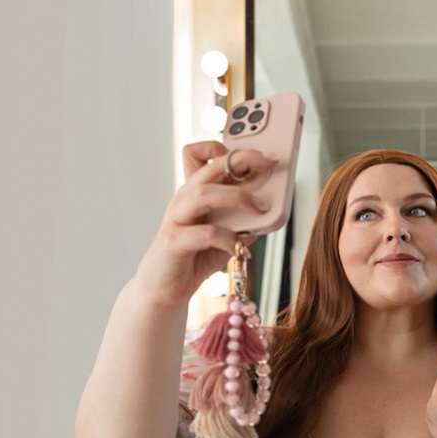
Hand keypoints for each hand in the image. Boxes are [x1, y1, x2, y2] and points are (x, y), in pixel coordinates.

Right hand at [133, 140, 278, 306]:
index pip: (202, 153)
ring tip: (259, 207)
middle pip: (210, 165)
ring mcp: (177, 217)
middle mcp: (184, 198)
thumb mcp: (226, 235)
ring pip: (204, 193)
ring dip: (236, 196)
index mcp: (195, 191)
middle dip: (243, 159)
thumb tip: (270, 210)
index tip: (260, 154)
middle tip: (269, 163)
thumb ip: (245, 222)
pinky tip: (236, 246)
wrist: (165, 289)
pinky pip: (205, 232)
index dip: (229, 148)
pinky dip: (227, 237)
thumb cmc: (195, 257)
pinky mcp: (174, 240)